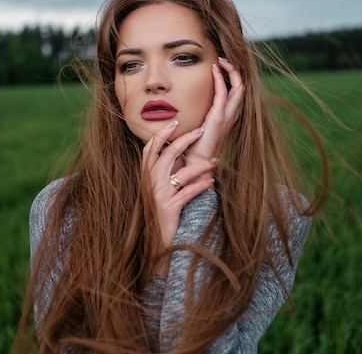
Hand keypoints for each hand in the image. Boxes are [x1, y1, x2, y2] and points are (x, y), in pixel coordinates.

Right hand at [142, 121, 214, 274]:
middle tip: (200, 130)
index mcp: (146, 175)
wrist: (154, 241)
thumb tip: (178, 155)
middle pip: (167, 154)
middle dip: (185, 140)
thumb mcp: (156, 189)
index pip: (150, 148)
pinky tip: (211, 182)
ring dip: (201, 165)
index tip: (175, 121)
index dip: (162, 134)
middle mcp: (150, 182)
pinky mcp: (169, 207)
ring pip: (181, 172)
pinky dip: (201, 186)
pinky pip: (188, 192)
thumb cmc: (158, 212)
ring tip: (215, 162)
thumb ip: (164, 172)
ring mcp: (159, 194)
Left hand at [184, 57, 244, 173]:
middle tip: (223, 59)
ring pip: (238, 86)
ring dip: (230, 70)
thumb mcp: (203, 124)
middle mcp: (233, 113)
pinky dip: (219, 78)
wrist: (199, 160)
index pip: (237, 90)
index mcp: (230, 115)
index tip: (221, 65)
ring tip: (221, 60)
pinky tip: (213, 69)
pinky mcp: (219, 116)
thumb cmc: (198, 145)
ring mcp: (228, 115)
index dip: (232, 76)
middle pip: (241, 85)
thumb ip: (203, 112)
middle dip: (234, 70)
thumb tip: (192, 101)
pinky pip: (222, 92)